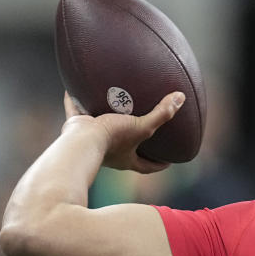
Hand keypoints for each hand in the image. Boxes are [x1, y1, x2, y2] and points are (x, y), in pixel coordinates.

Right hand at [61, 91, 179, 173]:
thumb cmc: (113, 138)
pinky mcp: (75, 129)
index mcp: (126, 158)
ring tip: (110, 107)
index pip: (146, 166)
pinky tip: (73, 88)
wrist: (80, 140)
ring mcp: (91, 142)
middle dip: (131, 142)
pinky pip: (75, 112)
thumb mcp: (142, 127)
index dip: (158, 164)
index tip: (168, 161)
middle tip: (141, 132)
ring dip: (104, 121)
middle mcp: (109, 153)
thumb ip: (162, 114)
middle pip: (124, 150)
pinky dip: (74, 101)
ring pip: (99, 132)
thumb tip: (181, 98)